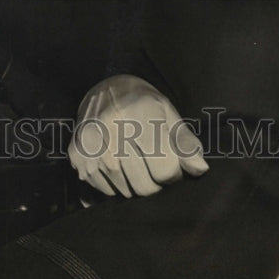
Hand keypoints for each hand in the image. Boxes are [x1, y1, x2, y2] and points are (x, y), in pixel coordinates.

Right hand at [69, 74, 208, 197]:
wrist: (105, 89)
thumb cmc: (142, 103)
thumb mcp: (168, 114)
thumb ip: (185, 142)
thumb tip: (200, 169)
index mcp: (141, 115)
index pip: (165, 169)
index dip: (174, 174)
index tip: (172, 165)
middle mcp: (114, 127)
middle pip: (143, 185)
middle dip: (155, 185)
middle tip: (154, 168)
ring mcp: (93, 142)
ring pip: (123, 190)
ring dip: (134, 186)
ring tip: (136, 165)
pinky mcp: (78, 152)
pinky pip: (102, 188)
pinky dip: (114, 186)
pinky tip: (119, 169)